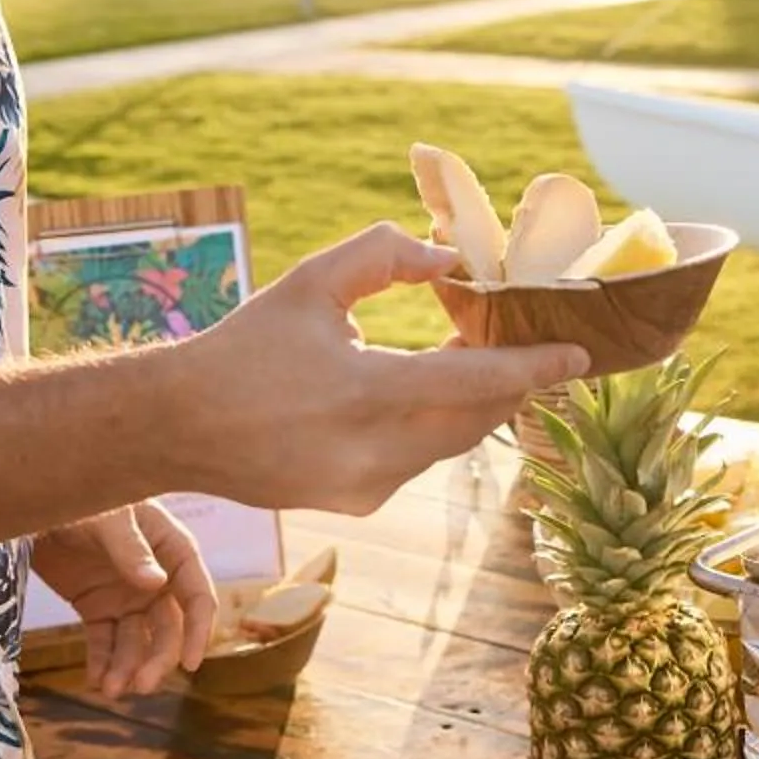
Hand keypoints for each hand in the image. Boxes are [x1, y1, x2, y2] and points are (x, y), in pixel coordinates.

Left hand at [32, 502, 217, 696]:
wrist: (30, 503)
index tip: (192, 664)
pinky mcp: (95, 606)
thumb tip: (156, 584)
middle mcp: (154, 576)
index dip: (199, 630)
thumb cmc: (79, 497)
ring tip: (111, 690)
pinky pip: (104, 642)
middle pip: (167, 628)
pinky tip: (95, 682)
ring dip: (128, 668)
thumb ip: (130, 549)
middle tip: (142, 686)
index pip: (196, 594)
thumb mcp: (106, 518)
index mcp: (170, 549)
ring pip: (136, 641)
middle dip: (158, 659)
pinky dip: (102, 663)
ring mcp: (125, 594)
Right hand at [181, 223, 587, 513]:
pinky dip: (434, 429)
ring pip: (451, 444)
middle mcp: (372, 452)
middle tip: (531, 348)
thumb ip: (384, 256)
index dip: (534, 367)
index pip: (475, 382)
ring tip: (477, 362)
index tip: (579, 356)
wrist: (179, 425)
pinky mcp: (356, 503)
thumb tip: (448, 258)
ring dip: (473, 406)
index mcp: (364, 393)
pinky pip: (418, 462)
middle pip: (477, 421)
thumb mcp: (310, 282)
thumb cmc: (245, 345)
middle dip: (512, 386)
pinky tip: (423, 397)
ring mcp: (365, 486)